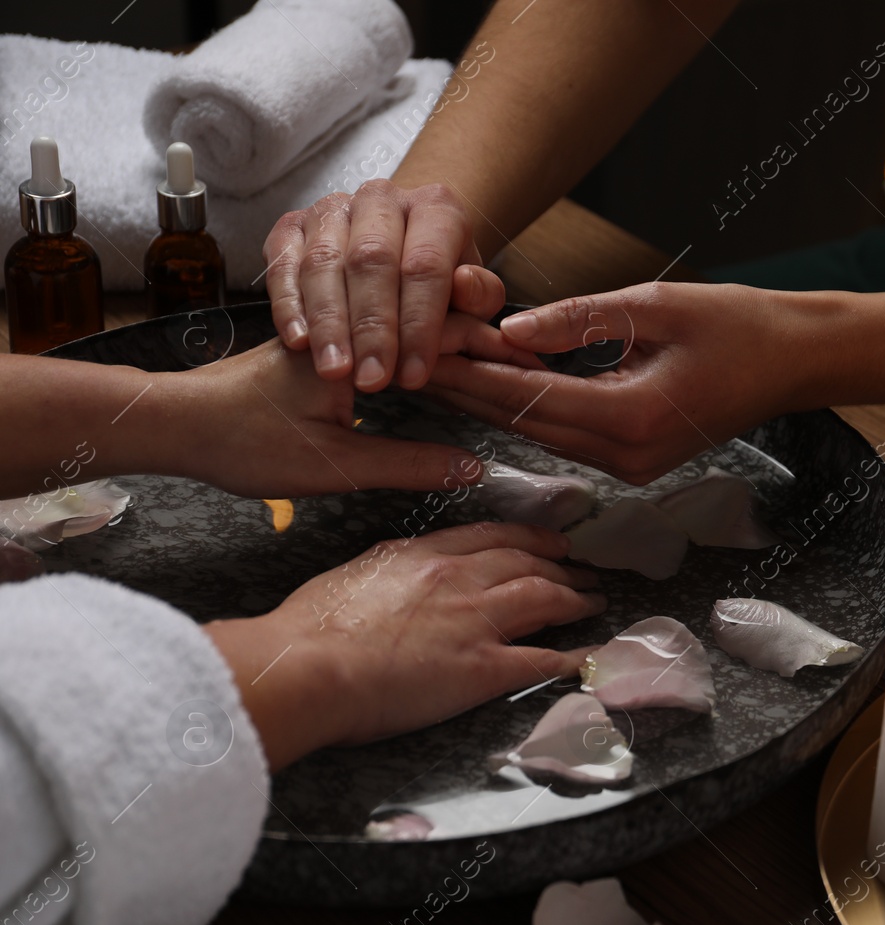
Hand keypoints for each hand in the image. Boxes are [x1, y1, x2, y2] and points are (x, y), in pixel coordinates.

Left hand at [164, 313, 525, 497]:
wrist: (173, 423)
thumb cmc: (243, 441)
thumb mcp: (335, 464)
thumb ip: (408, 463)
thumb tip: (471, 467)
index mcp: (358, 341)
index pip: (444, 331)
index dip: (493, 348)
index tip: (531, 366)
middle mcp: (350, 321)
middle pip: (434, 316)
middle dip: (482, 336)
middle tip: (526, 361)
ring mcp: (337, 327)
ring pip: (409, 318)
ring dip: (454, 334)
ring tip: (498, 358)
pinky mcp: (326, 343)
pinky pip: (385, 330)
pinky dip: (419, 342)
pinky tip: (440, 363)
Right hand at [204, 521, 605, 770]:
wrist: (308, 667)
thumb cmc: (311, 628)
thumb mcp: (354, 575)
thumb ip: (389, 568)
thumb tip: (401, 572)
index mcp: (424, 554)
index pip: (492, 536)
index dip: (530, 537)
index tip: (550, 541)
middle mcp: (459, 579)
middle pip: (527, 561)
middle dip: (562, 564)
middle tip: (584, 569)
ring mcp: (476, 622)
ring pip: (544, 598)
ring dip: (576, 598)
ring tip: (595, 600)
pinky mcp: (483, 669)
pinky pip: (542, 660)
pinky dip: (574, 657)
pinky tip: (591, 656)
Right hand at [263, 180, 505, 391]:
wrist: (402, 249)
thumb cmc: (440, 283)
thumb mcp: (472, 293)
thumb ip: (478, 295)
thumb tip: (465, 286)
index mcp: (435, 207)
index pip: (426, 265)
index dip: (419, 324)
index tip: (414, 376)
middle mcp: (380, 199)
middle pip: (371, 261)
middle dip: (372, 328)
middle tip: (372, 380)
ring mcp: (332, 208)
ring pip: (324, 263)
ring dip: (328, 323)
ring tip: (335, 371)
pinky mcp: (292, 226)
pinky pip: (283, 265)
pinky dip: (289, 305)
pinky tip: (298, 343)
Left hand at [427, 282, 824, 483]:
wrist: (794, 362)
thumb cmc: (738, 325)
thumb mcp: (657, 305)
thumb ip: (580, 318)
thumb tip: (510, 328)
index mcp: (633, 417)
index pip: (529, 398)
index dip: (473, 373)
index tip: (424, 345)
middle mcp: (627, 455)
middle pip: (523, 423)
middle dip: (465, 391)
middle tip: (406, 360)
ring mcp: (631, 464)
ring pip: (539, 432)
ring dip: (490, 400)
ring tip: (434, 367)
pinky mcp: (634, 459)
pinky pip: (566, 433)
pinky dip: (528, 406)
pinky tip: (491, 380)